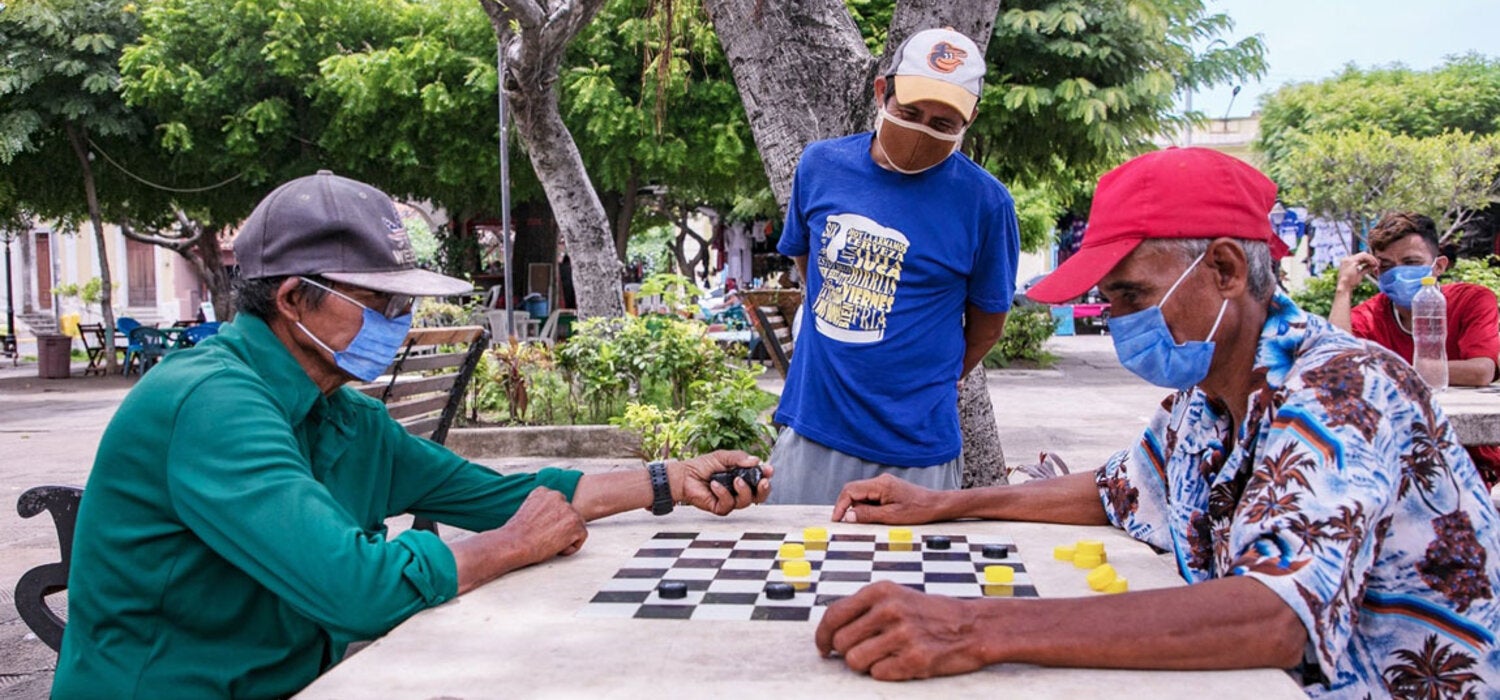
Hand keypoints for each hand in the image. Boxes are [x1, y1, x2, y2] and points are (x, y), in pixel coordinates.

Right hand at [497, 488, 587, 562]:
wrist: (515, 544)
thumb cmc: (517, 534)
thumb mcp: (527, 510)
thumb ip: (543, 508)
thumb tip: (551, 516)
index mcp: (544, 491)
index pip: (558, 506)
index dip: (552, 521)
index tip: (541, 528)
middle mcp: (557, 496)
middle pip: (569, 515)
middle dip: (561, 528)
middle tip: (546, 537)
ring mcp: (568, 509)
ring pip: (576, 526)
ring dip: (566, 536)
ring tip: (549, 541)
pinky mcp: (576, 523)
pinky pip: (581, 537)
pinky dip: (570, 547)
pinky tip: (556, 547)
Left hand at [672, 450, 773, 515]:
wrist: (685, 475)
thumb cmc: (703, 466)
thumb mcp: (723, 456)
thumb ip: (740, 458)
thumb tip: (756, 460)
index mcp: (743, 477)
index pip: (760, 480)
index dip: (766, 476)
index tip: (769, 470)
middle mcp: (738, 490)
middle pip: (759, 496)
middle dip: (764, 489)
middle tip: (763, 482)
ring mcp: (730, 499)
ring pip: (746, 502)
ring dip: (743, 490)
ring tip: (735, 480)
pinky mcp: (720, 507)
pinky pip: (728, 504)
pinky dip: (723, 493)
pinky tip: (715, 485)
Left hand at [815, 581, 991, 680]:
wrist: (973, 626)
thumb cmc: (931, 613)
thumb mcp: (896, 597)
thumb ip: (864, 609)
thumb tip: (829, 631)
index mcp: (880, 591)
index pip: (833, 614)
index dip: (822, 635)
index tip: (823, 647)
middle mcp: (889, 610)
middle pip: (840, 642)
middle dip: (846, 652)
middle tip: (863, 652)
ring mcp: (902, 634)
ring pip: (855, 660)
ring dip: (864, 664)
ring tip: (883, 656)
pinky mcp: (914, 659)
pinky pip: (877, 674)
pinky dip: (885, 672)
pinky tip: (900, 662)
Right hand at [831, 473, 943, 523]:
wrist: (936, 505)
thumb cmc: (918, 510)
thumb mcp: (891, 517)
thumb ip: (868, 515)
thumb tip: (848, 516)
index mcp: (880, 485)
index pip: (850, 490)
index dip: (840, 505)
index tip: (837, 519)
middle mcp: (880, 481)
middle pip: (853, 490)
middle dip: (847, 506)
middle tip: (846, 523)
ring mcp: (884, 484)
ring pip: (861, 494)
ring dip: (858, 508)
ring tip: (868, 521)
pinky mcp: (888, 489)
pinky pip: (870, 496)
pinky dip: (867, 507)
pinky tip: (875, 516)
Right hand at [1335, 252, 1379, 292]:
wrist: (1344, 287)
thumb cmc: (1350, 283)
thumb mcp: (1359, 274)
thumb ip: (1365, 269)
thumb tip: (1372, 266)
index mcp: (1347, 262)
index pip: (1359, 257)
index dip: (1368, 260)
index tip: (1374, 264)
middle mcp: (1346, 259)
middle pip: (1362, 255)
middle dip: (1371, 258)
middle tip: (1377, 264)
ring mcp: (1348, 259)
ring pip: (1363, 254)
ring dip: (1371, 258)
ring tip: (1376, 264)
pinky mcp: (1351, 261)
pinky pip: (1363, 256)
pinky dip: (1370, 259)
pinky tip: (1373, 264)